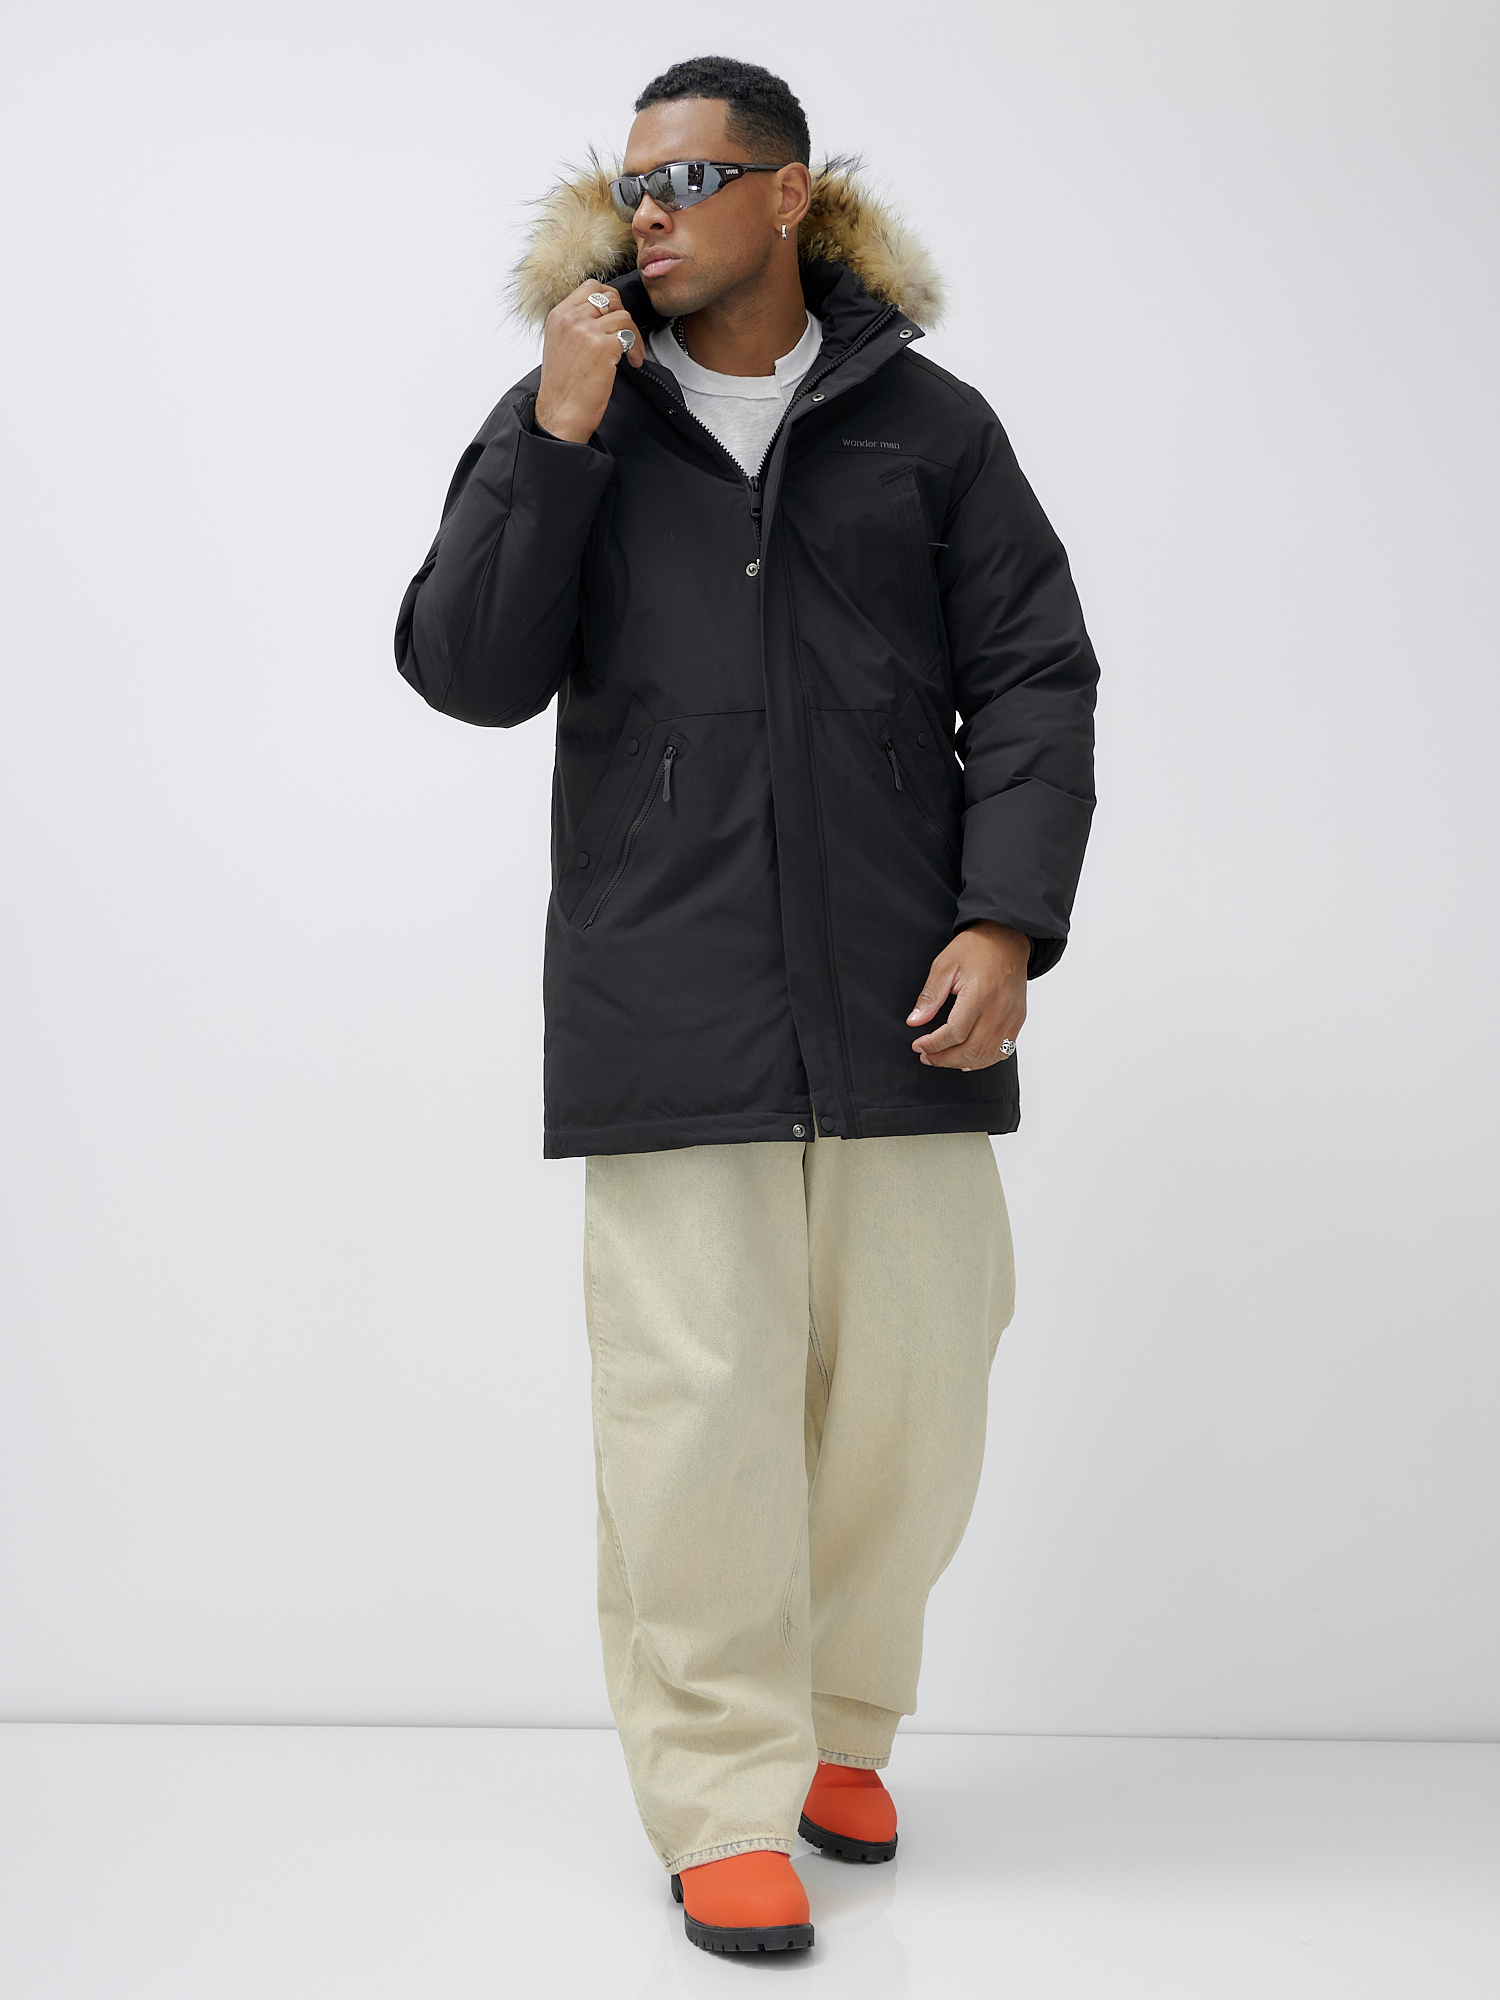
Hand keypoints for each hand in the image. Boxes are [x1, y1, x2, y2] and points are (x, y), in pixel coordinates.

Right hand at [534, 280, 644, 441]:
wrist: (560, 412)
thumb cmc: (562, 387)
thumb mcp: (560, 344)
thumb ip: (576, 324)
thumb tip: (601, 316)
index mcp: (558, 315)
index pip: (591, 287)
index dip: (610, 298)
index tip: (616, 315)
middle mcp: (571, 319)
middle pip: (610, 298)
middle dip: (624, 317)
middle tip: (626, 336)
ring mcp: (586, 330)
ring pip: (623, 316)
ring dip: (633, 335)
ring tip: (630, 355)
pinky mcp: (603, 346)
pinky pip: (629, 336)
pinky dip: (636, 349)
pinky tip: (633, 362)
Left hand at [907, 921, 1029, 1069]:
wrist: (1007, 938)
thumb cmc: (976, 948)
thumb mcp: (945, 965)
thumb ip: (930, 996)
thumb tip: (914, 1021)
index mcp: (980, 994)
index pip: (955, 1033)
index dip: (934, 1045)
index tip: (918, 1045)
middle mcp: (999, 1009)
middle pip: (972, 1050)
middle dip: (945, 1059)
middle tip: (927, 1056)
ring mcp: (1012, 1016)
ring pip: (988, 1055)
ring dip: (963, 1062)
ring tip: (944, 1058)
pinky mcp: (1018, 1019)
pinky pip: (1004, 1051)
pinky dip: (984, 1060)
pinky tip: (968, 1058)